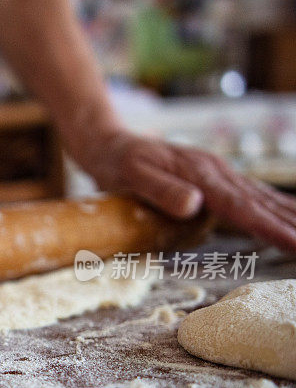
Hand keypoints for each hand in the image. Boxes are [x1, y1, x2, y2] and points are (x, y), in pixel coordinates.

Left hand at [81, 131, 295, 250]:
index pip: (240, 206)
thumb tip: (194, 205)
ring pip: (262, 198)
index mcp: (199, 174)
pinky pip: (252, 195)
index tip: (294, 242)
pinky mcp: (215, 178)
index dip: (268, 226)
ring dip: (290, 214)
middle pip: (261, 202)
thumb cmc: (118, 163)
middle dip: (292, 222)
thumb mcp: (132, 176)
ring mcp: (218, 174)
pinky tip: (290, 215)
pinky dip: (275, 206)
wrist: (110, 145)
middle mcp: (216, 172)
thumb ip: (162, 190)